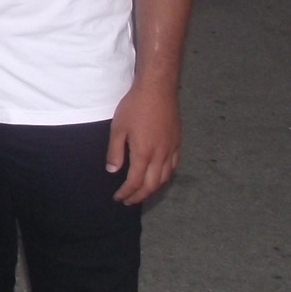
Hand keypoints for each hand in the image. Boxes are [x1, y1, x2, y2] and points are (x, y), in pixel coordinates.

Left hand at [107, 83, 180, 204]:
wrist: (157, 89)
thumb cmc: (135, 106)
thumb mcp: (118, 128)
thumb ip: (115, 151)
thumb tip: (113, 171)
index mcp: (144, 153)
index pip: (135, 182)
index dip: (126, 192)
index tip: (118, 198)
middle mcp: (160, 155)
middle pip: (152, 185)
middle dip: (140, 196)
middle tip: (129, 201)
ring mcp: (171, 149)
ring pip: (165, 178)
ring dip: (153, 189)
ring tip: (142, 193)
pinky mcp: (178, 142)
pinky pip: (174, 166)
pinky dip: (166, 177)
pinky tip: (159, 177)